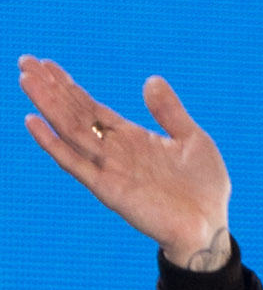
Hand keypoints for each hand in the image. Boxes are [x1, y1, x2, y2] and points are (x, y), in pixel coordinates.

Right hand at [18, 58, 230, 267]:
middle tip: (25, 61)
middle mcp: (115, 152)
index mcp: (132, 138)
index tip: (47, 63)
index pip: (91, 107)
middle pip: (75, 114)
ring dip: (48, 105)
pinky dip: (54, 144)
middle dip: (51, 88)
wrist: (211, 228)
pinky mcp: (109, 190)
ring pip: (71, 131)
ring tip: (26, 80)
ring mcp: (110, 170)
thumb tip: (150, 80)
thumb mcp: (192, 139)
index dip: (69, 85)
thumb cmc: (206, 190)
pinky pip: (75, 164)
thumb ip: (169, 111)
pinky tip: (35, 123)